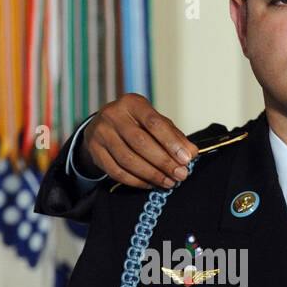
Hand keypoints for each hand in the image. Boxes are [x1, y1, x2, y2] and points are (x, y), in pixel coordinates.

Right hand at [78, 93, 196, 188]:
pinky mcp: (95, 152)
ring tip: (169, 182)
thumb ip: (173, 135)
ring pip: (128, 160)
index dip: (171, 142)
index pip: (153, 122)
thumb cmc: (134, 124)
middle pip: (140, 142)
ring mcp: (101, 134)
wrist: (102, 126)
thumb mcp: (153, 122)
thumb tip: (191, 153)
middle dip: (164, 162)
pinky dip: (136, 181)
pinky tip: (151, 184)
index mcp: (132, 103)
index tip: (186, 158)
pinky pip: (117, 172)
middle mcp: (113, 115)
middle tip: (181, 174)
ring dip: (152, 174)